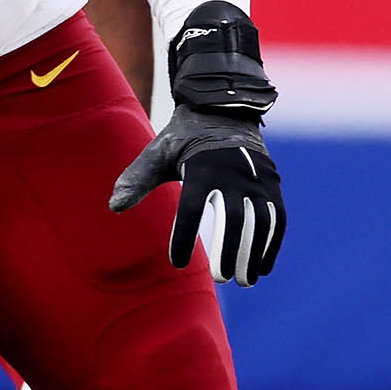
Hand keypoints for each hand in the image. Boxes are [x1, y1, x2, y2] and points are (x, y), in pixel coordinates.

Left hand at [108, 1, 283, 286]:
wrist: (223, 108)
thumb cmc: (184, 138)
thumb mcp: (158, 153)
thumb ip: (137, 179)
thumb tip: (113, 207)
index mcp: (200, 166)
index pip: (192, 208)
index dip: (184, 236)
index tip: (177, 263)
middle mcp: (232, 172)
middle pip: (233, 218)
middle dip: (228, 251)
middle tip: (220, 279)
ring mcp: (257, 178)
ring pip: (260, 221)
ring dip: (254, 253)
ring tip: (244, 281)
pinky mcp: (271, 184)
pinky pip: (277, 218)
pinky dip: (272, 244)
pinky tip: (262, 267)